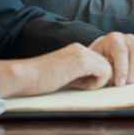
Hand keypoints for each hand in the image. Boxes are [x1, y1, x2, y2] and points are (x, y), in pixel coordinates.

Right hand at [0, 43, 114, 98]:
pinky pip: (105, 73)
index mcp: (77, 51)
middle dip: (100, 78)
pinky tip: (78, 85)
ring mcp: (82, 53)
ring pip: (109, 68)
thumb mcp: (64, 74)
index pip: (101, 61)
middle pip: (108, 64)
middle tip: (80, 85)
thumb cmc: (39, 81)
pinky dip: (96, 83)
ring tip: (77, 84)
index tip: (83, 85)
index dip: (97, 76)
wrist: (24, 77)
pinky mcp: (82, 61)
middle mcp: (81, 48)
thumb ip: (79, 73)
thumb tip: (96, 80)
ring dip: (97, 81)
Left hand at [89, 32, 133, 86]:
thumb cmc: (100, 65)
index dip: (122, 69)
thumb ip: (104, 68)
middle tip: (129, 83)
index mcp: (113, 39)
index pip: (121, 51)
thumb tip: (113, 75)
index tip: (120, 83)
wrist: (105, 59)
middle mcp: (128, 38)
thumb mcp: (97, 65)